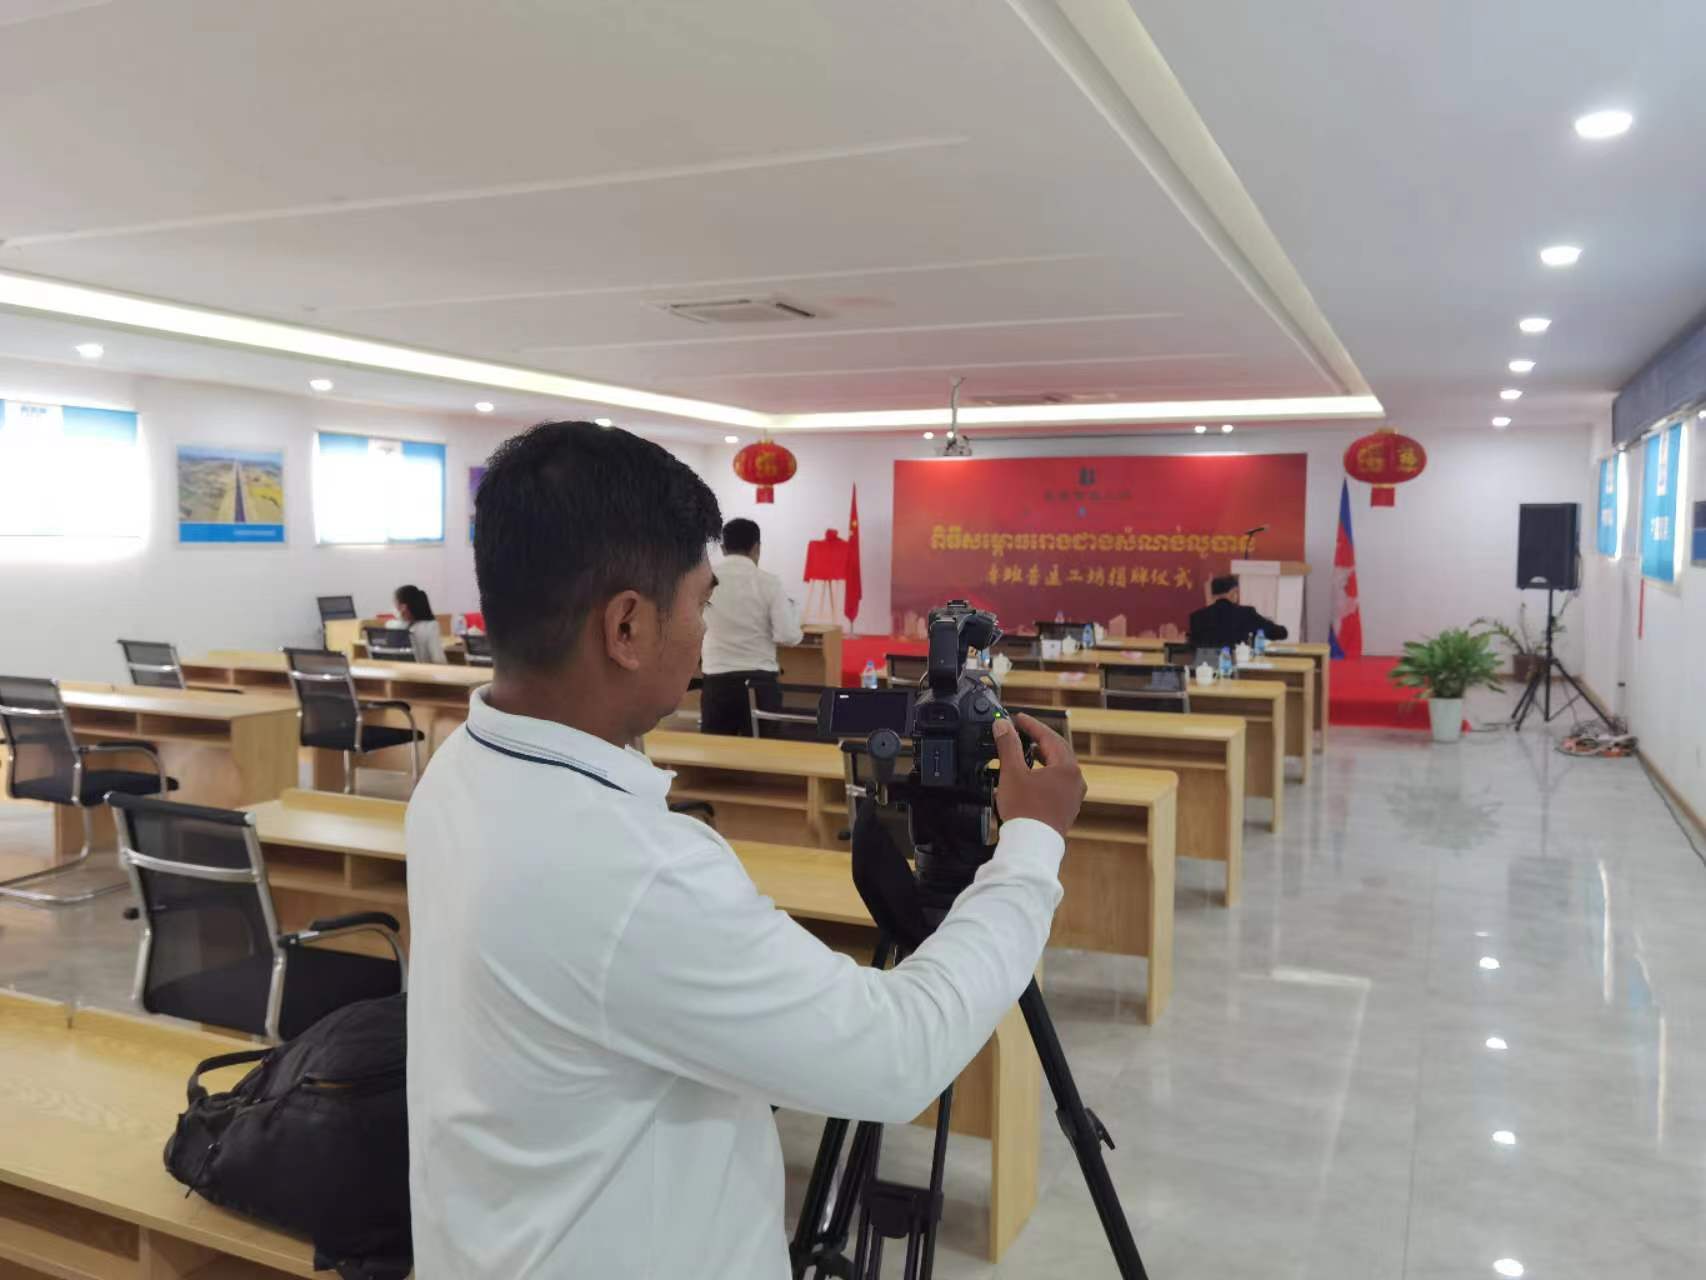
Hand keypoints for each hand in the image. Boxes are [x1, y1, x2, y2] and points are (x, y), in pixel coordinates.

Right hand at [992, 713, 1085, 839]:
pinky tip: (1031, 777)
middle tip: (1022, 731)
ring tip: (1025, 752)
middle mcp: (1076, 780)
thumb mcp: (1012, 773)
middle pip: (1058, 751)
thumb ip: (1008, 745)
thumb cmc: (1025, 811)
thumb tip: (1003, 726)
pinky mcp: (1067, 809)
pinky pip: (1058, 784)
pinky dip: (1045, 774)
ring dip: (1042, 757)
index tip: (1018, 718)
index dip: (1031, 725)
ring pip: (1059, 768)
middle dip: (1039, 739)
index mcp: (1067, 768)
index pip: (1049, 736)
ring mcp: (1073, 796)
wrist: (1031, 846)